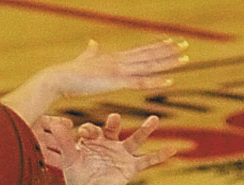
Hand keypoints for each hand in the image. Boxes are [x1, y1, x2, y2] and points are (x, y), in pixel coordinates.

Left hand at [38, 113, 175, 184]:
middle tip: (114, 118)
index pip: (93, 130)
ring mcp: (123, 153)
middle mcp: (110, 142)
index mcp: (94, 139)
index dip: (89, 131)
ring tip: (155, 119)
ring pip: (136, 139)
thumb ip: (63, 142)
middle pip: (114, 129)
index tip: (84, 132)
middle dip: (114, 123)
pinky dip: (160, 156)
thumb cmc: (76, 175)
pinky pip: (148, 160)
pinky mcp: (132, 166)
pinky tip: (173, 150)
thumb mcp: (69, 159)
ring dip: (146, 129)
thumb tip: (51, 123)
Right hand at [45, 38, 187, 96]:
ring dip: (168, 62)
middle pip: (148, 54)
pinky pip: (140, 82)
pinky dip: (156, 81)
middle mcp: (119, 61)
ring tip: (185, 59)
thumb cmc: (68, 73)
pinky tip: (169, 81)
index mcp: (113, 57)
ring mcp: (119, 70)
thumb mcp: (83, 60)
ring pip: (149, 65)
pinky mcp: (116, 82)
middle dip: (168, 51)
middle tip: (186, 46)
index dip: (155, 46)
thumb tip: (92, 42)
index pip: (139, 50)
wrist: (59, 78)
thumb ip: (90, 52)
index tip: (170, 42)